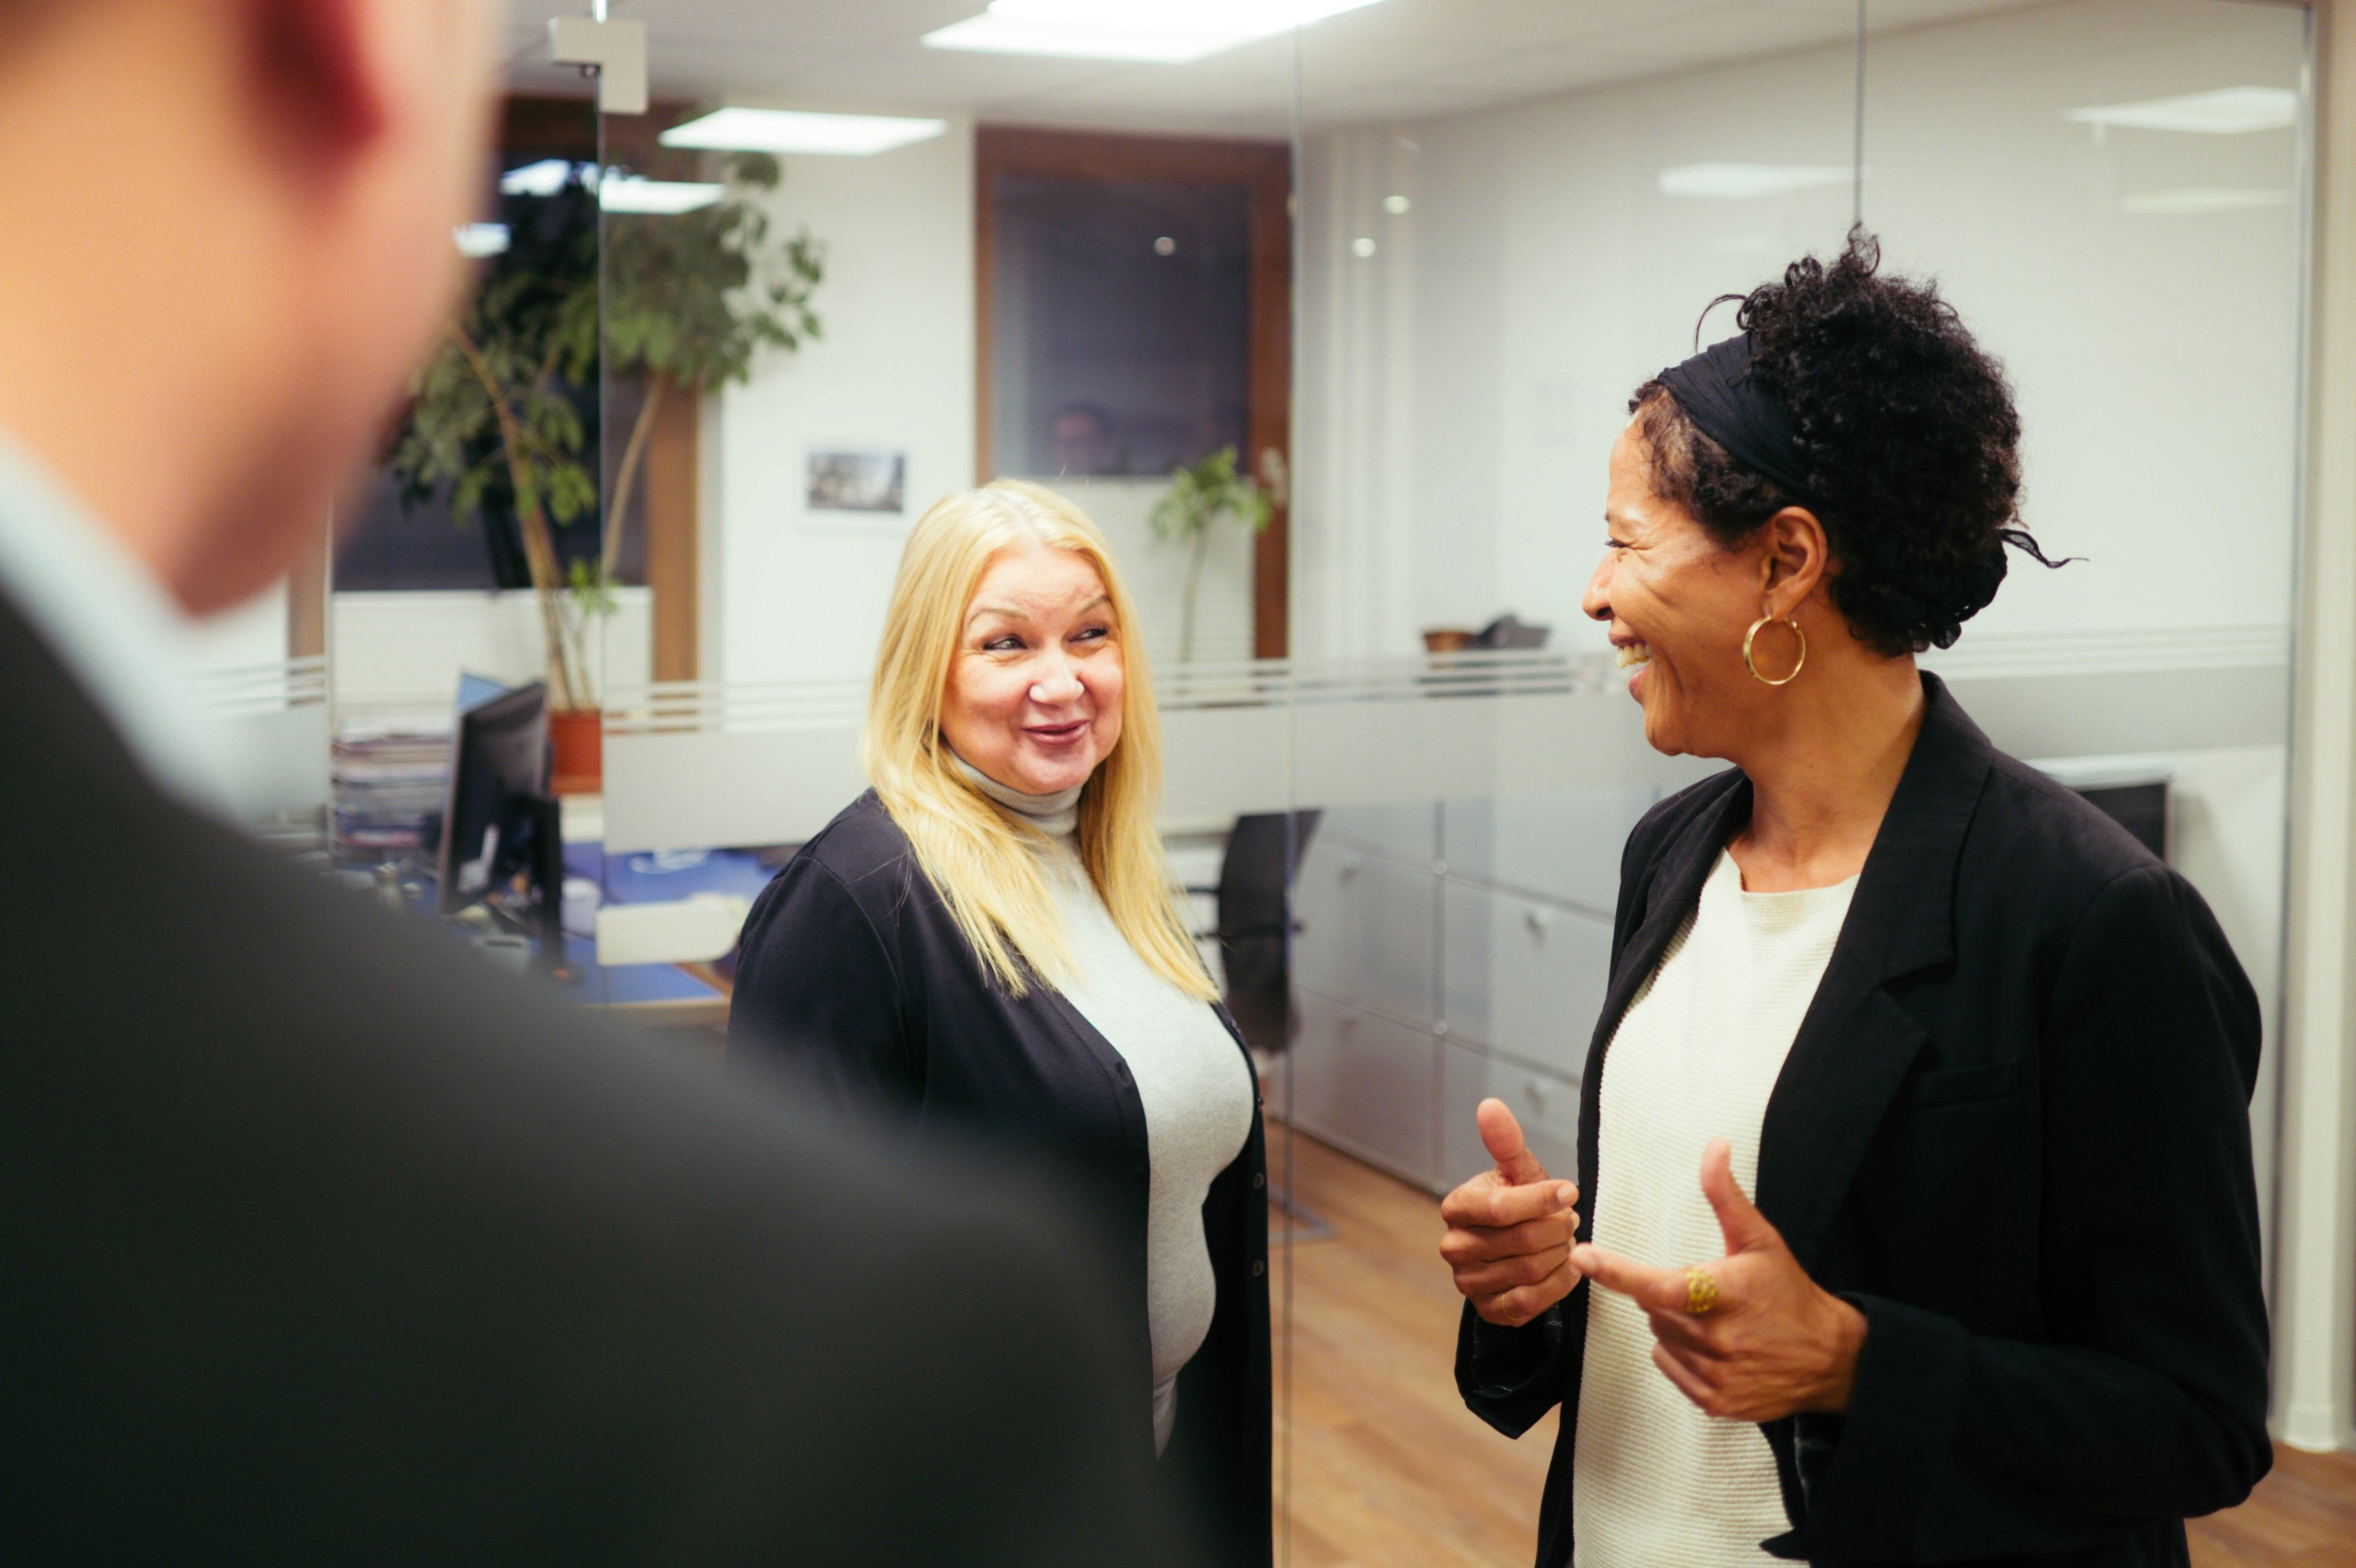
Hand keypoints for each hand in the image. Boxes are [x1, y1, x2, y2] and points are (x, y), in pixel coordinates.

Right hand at [1439, 1099, 1582, 1326]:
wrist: (1518, 1251)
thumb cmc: (1519, 1204)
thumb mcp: (1518, 1172)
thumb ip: (1506, 1141)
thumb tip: (1489, 1105)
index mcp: (1457, 1206)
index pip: (1501, 1207)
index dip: (1542, 1200)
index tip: (1569, 1193)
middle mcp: (1454, 1246)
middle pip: (1522, 1240)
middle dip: (1557, 1229)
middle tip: (1569, 1221)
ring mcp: (1468, 1282)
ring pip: (1529, 1270)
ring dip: (1561, 1255)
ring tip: (1566, 1242)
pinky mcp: (1487, 1310)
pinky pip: (1530, 1302)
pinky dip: (1558, 1285)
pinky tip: (1567, 1268)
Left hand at [1573, 1138, 1866, 1421]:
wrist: (1831, 1359)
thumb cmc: (1789, 1292)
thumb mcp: (1761, 1240)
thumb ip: (1726, 1195)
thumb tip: (1714, 1146)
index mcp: (1724, 1294)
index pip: (1660, 1285)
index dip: (1617, 1271)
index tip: (1583, 1255)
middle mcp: (1716, 1339)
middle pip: (1652, 1307)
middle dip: (1667, 1294)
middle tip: (1703, 1291)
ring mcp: (1715, 1374)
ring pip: (1659, 1337)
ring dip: (1674, 1324)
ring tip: (1717, 1321)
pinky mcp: (1714, 1401)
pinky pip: (1668, 1366)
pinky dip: (1681, 1353)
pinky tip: (1715, 1347)